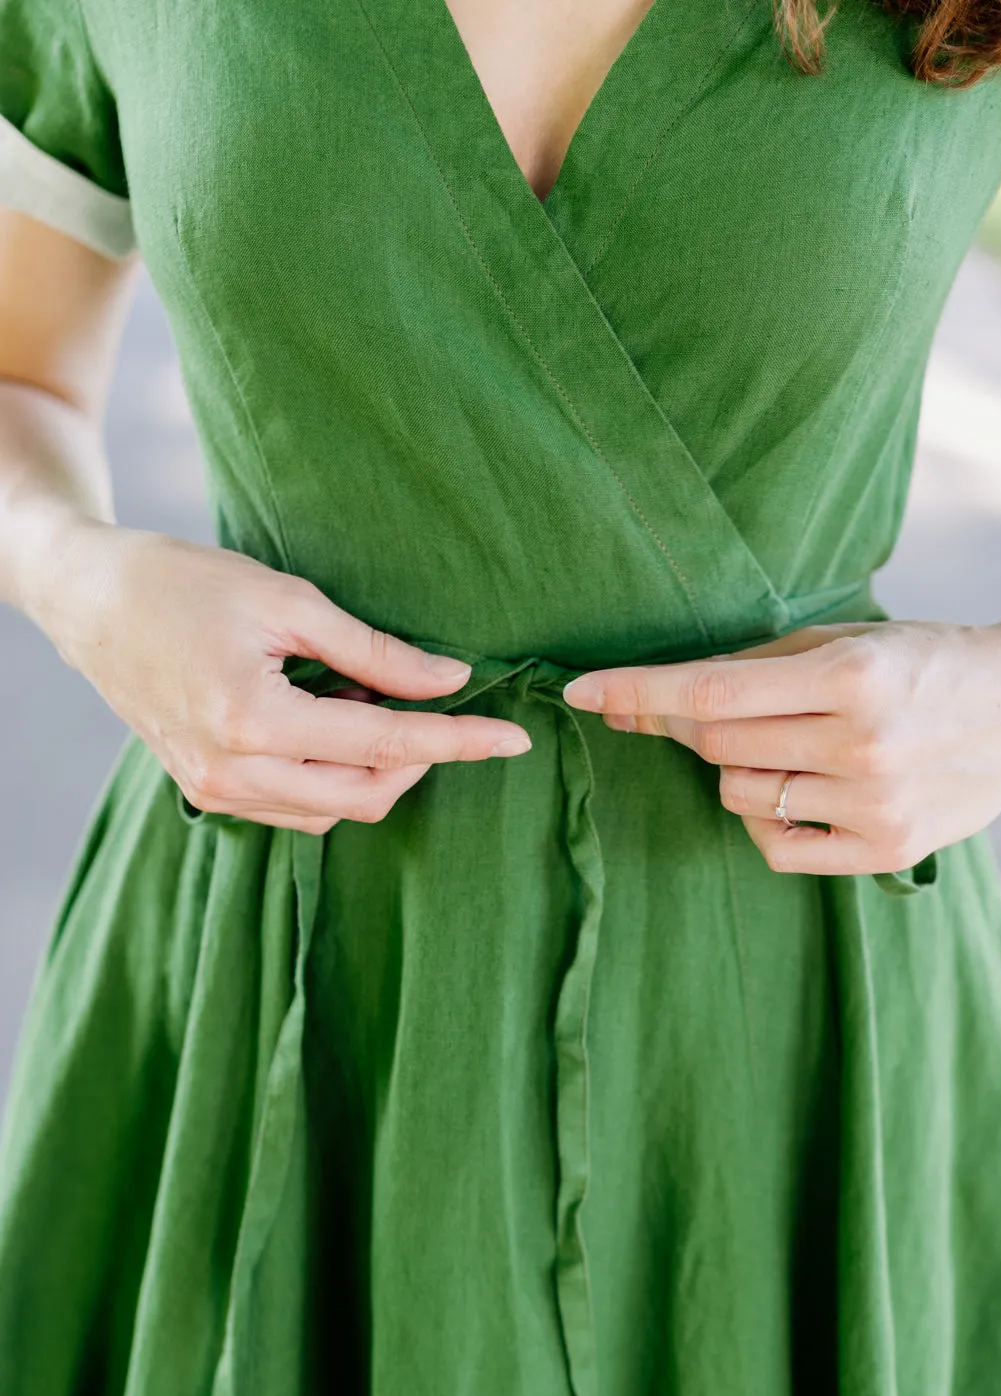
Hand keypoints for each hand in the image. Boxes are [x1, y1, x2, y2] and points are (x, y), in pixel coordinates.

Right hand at [47, 521, 530, 832]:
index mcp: (254, 720)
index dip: (457, 742)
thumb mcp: (288, 601)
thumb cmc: (184, 582)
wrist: (90, 600)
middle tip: (436, 706)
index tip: (514, 740)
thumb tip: (451, 681)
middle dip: (418, 761)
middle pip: (365, 797)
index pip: (384, 745)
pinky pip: (295, 809)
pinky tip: (332, 721)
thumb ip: (375, 652)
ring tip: (364, 697)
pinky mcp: (207, 792)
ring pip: (332, 811)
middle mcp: (233, 773)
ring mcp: (216, 792)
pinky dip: (333, 776)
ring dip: (373, 768)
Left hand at [562, 612, 1000, 875]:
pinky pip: (777, 849)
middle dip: (679, 726)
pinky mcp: (886, 851)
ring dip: (733, 769)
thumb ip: (763, 665)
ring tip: (782, 746)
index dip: (638, 692)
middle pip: (717, 746)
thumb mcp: (850, 640)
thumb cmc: (926, 664)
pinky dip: (764, 820)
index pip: (713, 691)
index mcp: (852, 678)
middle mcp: (862, 745)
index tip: (580, 691)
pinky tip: (794, 791)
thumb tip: (664, 694)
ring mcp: (875, 806)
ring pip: (739, 797)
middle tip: (674, 711)